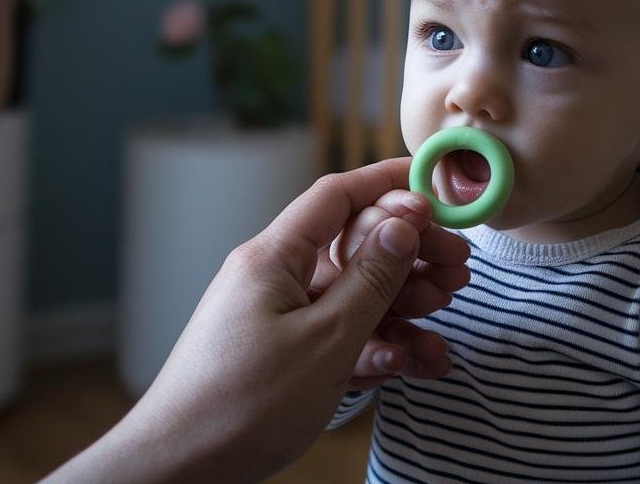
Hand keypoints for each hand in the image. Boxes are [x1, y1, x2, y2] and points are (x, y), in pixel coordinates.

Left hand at [47, 157, 469, 483]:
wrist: (181, 470)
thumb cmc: (242, 404)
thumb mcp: (326, 339)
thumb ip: (371, 279)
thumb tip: (403, 222)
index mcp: (274, 258)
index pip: (336, 197)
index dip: (388, 185)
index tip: (437, 189)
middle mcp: (274, 280)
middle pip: (353, 247)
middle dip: (411, 256)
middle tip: (459, 270)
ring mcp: (278, 319)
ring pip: (353, 297)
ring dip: (403, 306)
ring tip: (443, 318)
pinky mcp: (283, 357)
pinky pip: (338, 336)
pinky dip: (377, 346)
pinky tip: (413, 363)